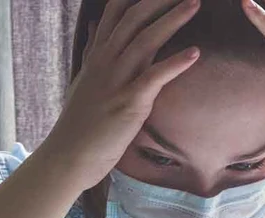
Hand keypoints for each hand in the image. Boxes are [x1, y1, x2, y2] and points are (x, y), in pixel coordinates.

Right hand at [42, 0, 201, 188]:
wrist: (69, 156)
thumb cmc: (81, 122)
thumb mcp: (83, 80)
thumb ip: (92, 52)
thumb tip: (93, 26)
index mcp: (97, 56)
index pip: (115, 13)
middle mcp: (105, 62)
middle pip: (134, 19)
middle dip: (159, 0)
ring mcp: (116, 81)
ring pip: (145, 40)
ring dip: (172, 20)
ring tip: (195, 4)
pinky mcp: (128, 102)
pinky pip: (154, 77)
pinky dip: (175, 63)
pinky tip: (195, 53)